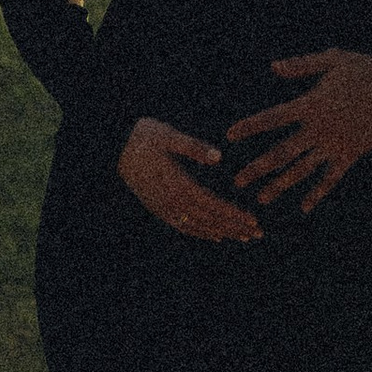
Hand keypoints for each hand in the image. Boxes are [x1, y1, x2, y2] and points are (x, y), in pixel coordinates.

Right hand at [117, 116, 261, 242]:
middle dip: (234, 227)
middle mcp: (170, 201)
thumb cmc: (144, 137)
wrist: (114, 147)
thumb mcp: (169, 135)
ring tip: (242, 237)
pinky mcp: (158, 208)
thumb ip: (193, 147)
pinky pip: (183, 226)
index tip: (253, 221)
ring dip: (222, 232)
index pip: (211, 205)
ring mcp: (163, 207)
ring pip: (197, 226)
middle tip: (257, 234)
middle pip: (208, 219)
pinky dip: (201, 232)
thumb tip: (219, 157)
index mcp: (176, 184)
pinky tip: (215, 235)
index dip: (232, 215)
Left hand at [228, 47, 371, 210]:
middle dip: (257, 168)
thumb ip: (301, 65)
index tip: (229, 135)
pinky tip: (303, 207)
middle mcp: (319, 128)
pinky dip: (316, 192)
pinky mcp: (351, 154)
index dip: (250, 127)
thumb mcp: (333, 59)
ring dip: (280, 185)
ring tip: (261, 199)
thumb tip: (273, 67)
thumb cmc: (367, 69)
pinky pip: (330, 177)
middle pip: (282, 152)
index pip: (272, 118)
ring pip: (302, 170)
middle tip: (237, 181)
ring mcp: (335, 144)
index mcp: (311, 104)